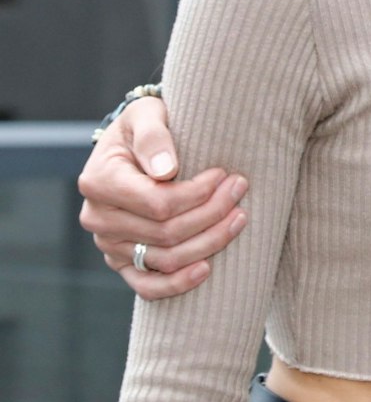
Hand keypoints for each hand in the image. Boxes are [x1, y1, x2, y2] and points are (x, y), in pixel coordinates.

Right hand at [77, 95, 246, 300]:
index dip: (198, 194)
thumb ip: (155, 137)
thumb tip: (167, 170)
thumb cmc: (145, 126)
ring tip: (240, 218)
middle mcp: (98, 218)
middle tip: (241, 190)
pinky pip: (147, 286)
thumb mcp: (147, 115)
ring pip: (164, 259)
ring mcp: (109, 245)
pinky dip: (177, 284)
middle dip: (212, 213)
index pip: (157, 203)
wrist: (133, 145)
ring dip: (209, 243)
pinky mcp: (122, 262)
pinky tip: (207, 270)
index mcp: (99, 182)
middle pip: (166, 232)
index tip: (225, 175)